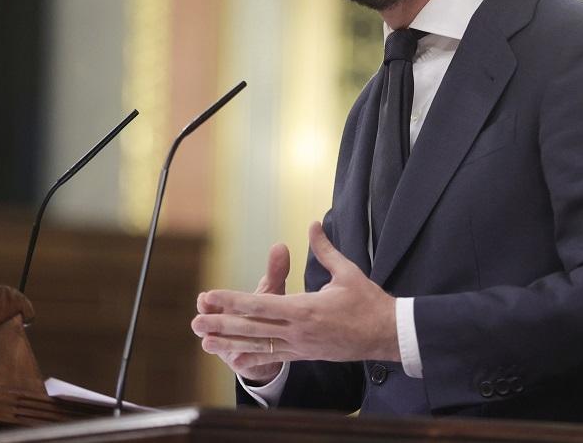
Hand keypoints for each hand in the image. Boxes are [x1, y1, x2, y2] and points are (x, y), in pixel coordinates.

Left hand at [192, 222, 398, 369]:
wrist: (387, 335)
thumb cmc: (368, 302)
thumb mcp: (347, 272)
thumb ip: (325, 249)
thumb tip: (312, 225)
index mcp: (305, 308)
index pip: (261, 304)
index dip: (233, 300)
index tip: (211, 295)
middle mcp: (298, 330)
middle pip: (252, 327)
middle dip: (221, 323)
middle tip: (195, 320)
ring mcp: (301, 346)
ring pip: (259, 345)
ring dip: (230, 343)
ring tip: (205, 341)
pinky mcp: (306, 355)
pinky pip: (274, 357)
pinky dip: (252, 357)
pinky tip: (234, 358)